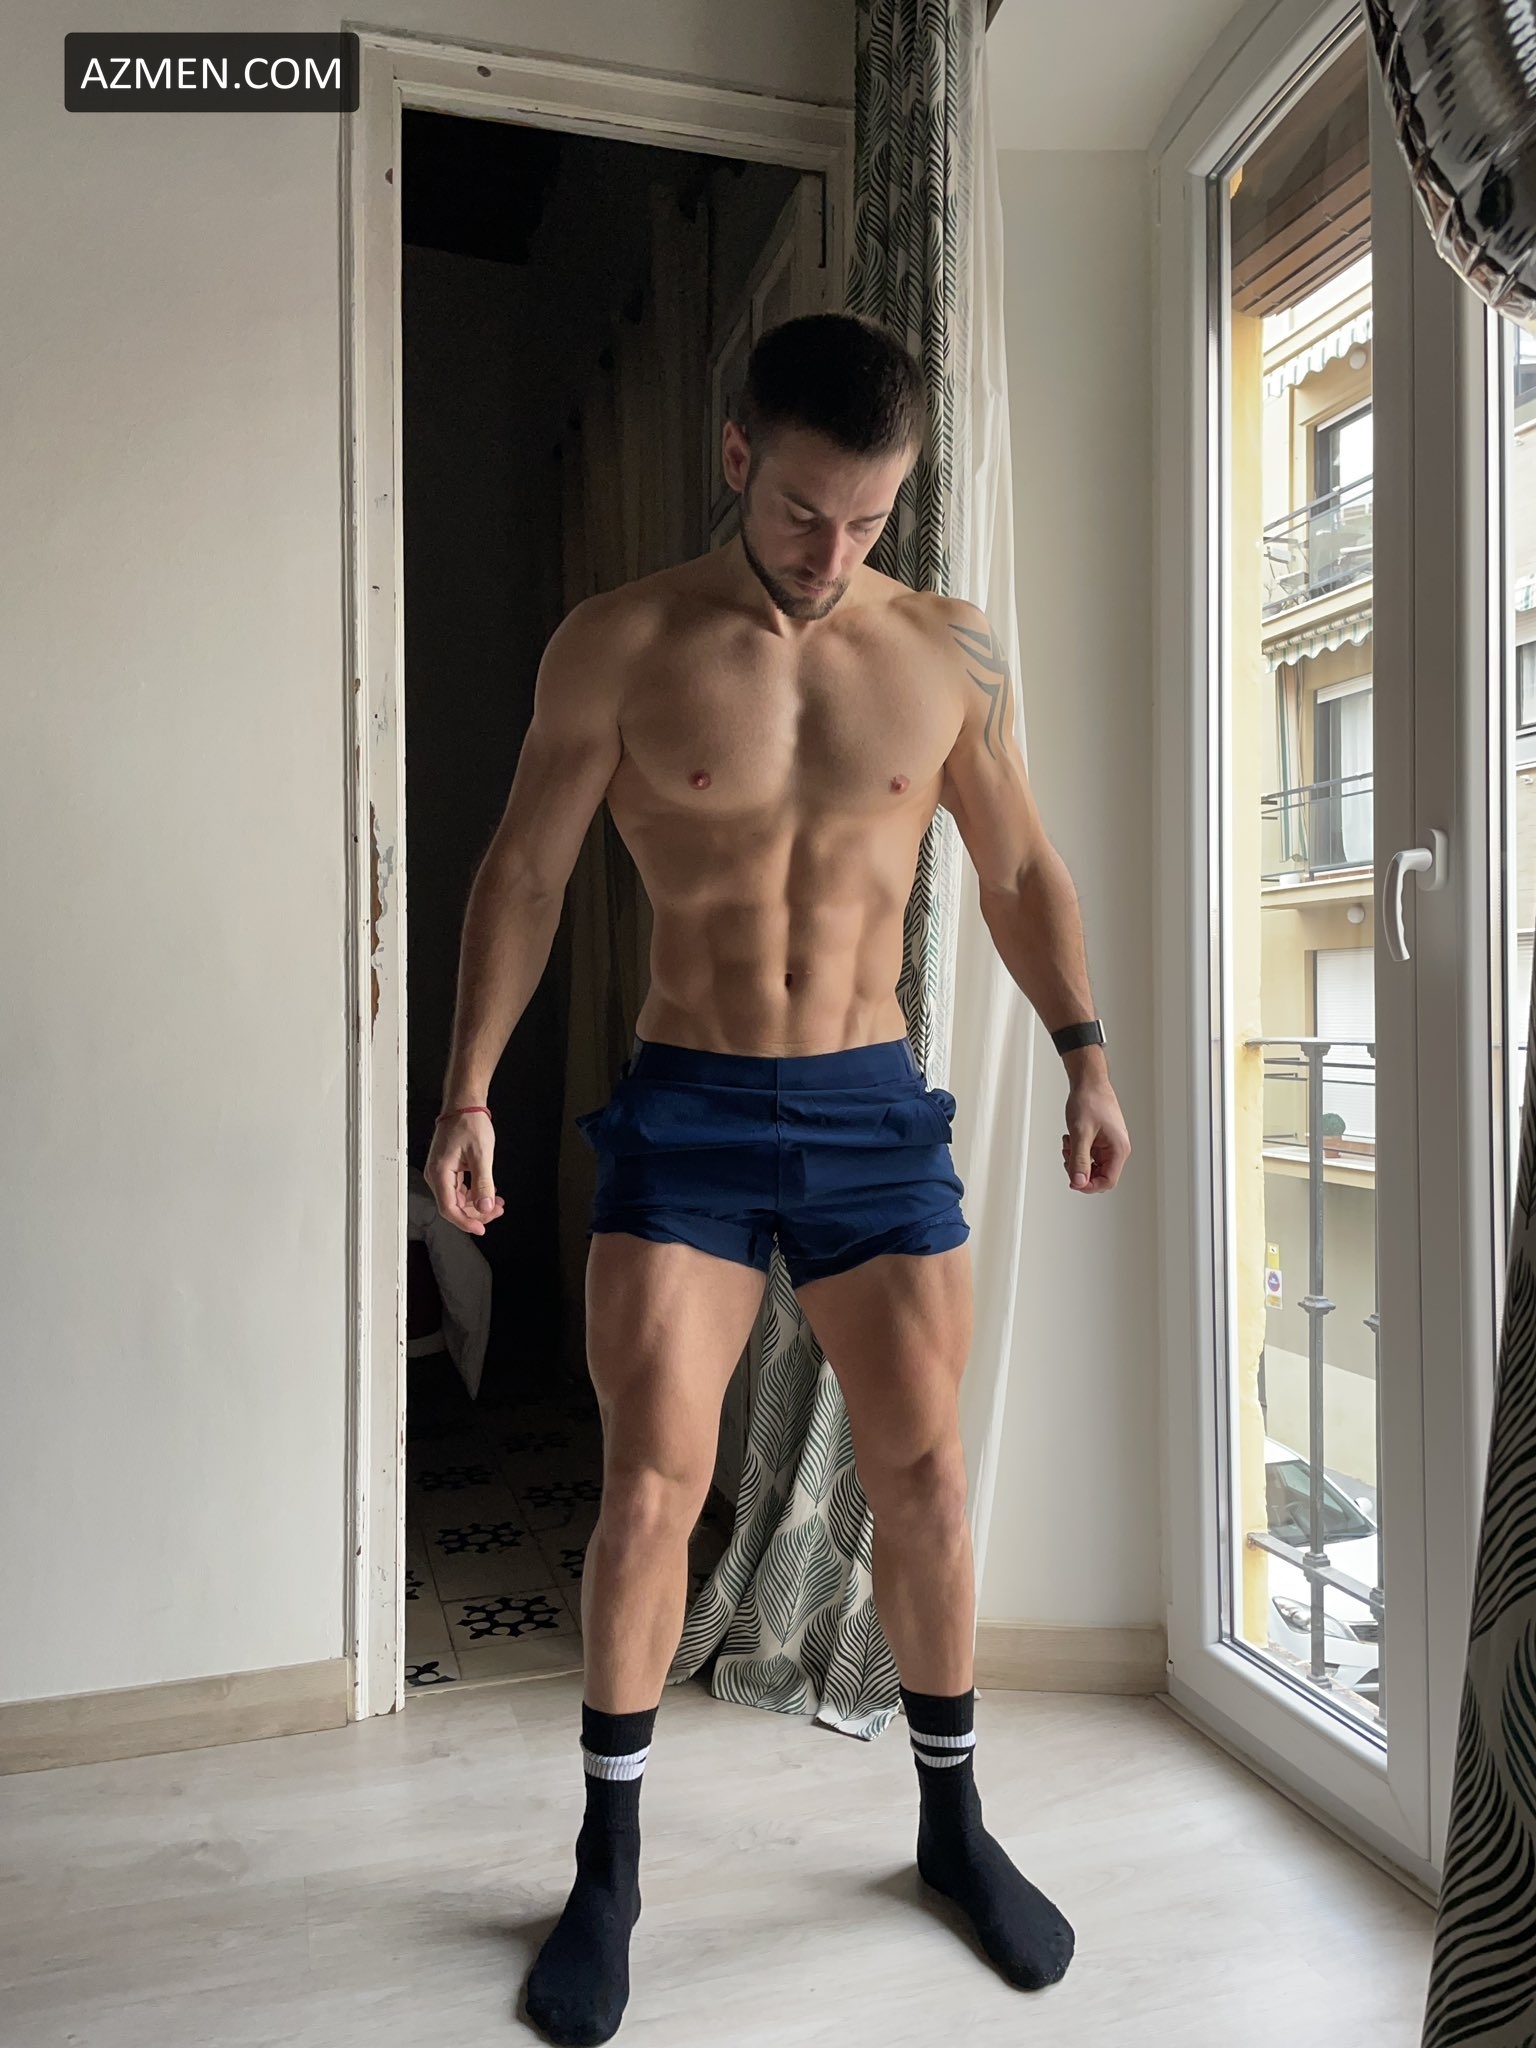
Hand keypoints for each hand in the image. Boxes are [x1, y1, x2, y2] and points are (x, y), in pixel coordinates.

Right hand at [425, 1110, 505, 1234]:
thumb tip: (485, 1206)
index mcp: (440, 1173)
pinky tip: (489, 1194)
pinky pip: (459, 1189)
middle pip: (454, 1206)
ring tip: (497, 1203)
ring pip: (458, 1199)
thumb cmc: (469, 1123)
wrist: (464, 1105)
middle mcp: (436, 1175)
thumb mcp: (481, 1155)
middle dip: (476, 1213)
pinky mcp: (448, 1169)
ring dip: (477, 1204)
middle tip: (497, 1211)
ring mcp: (441, 1172)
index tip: (481, 1228)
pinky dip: (474, 1194)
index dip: (465, 1221)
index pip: (449, 1208)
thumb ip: (483, 1183)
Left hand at [1061, 1076, 1129, 1192]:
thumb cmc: (1090, 1100)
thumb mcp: (1080, 1133)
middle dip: (1080, 1170)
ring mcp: (1109, 1143)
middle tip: (1068, 1158)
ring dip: (1077, 1159)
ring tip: (1068, 1145)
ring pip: (1092, 1165)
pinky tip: (1070, 1139)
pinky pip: (1089, 1154)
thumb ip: (1079, 1159)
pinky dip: (1077, 1150)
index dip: (1089, 1185)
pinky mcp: (1101, 1139)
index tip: (1073, 1181)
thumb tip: (1078, 1181)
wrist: (1088, 1081)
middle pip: (1099, 1175)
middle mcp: (1117, 1148)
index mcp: (1119, 1148)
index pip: (1108, 1181)